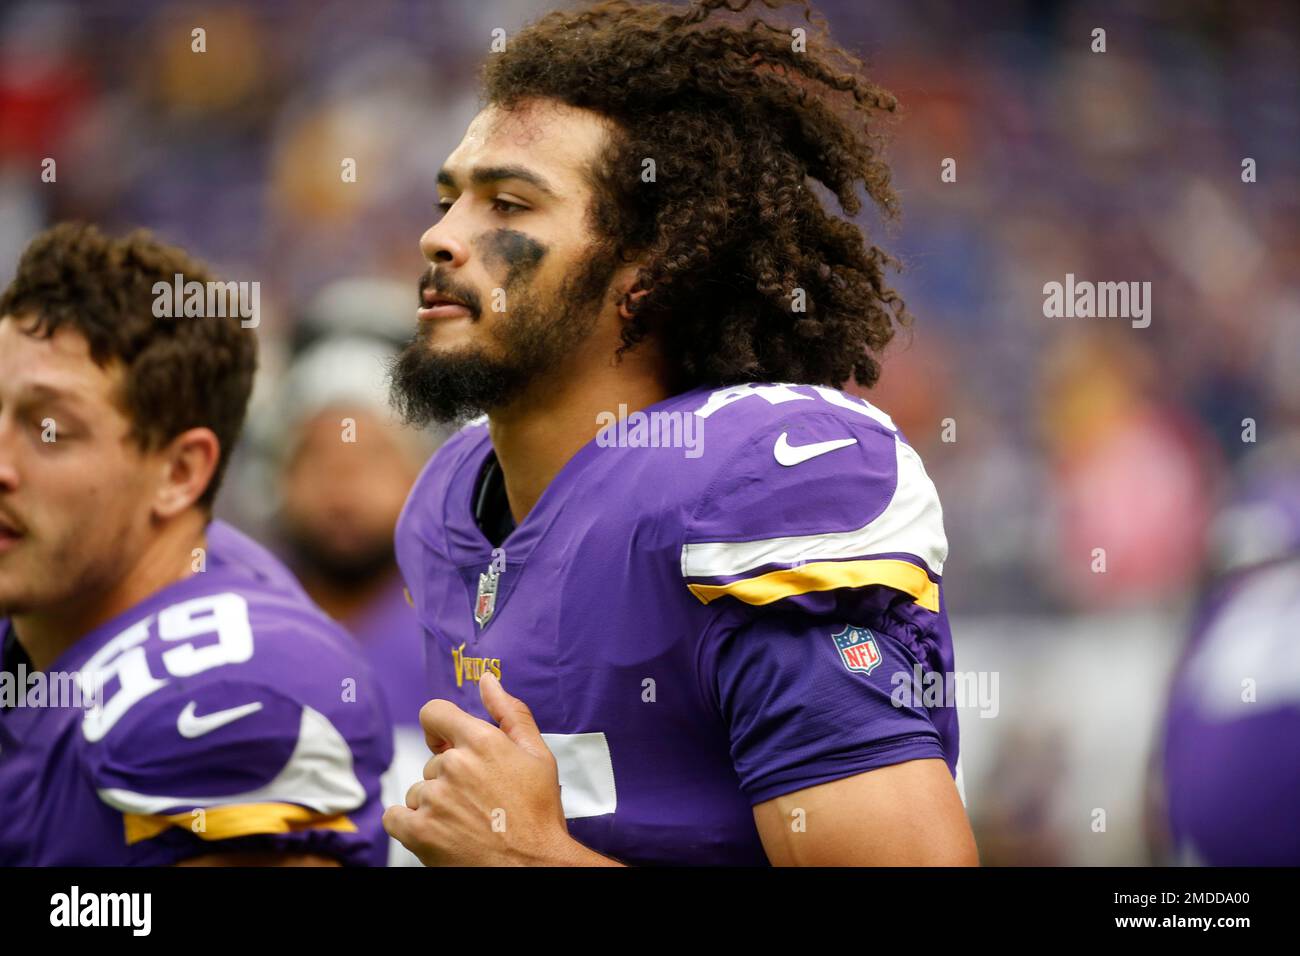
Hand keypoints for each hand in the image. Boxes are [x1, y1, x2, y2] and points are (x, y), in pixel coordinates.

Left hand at [382, 672, 605, 865]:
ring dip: (434, 804)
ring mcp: (434, 798)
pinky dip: (409, 824)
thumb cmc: (539, 814)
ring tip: (465, 821)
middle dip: (449, 777)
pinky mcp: (419, 831)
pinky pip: (395, 817)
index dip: (438, 728)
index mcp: (480, 741)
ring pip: (418, 790)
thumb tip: (488, 680)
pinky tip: (438, 831)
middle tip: (478, 799)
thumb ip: (510, 712)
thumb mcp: (537, 755)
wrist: (533, 865)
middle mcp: (453, 765)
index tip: (446, 744)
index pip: (434, 713)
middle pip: (432, 761)